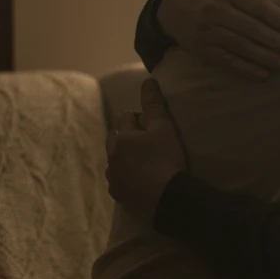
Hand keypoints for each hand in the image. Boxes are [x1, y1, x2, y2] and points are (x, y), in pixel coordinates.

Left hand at [105, 78, 188, 225]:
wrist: (166, 197)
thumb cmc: (166, 159)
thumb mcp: (164, 128)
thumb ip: (154, 104)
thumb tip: (148, 80)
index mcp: (123, 137)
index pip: (126, 118)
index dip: (140, 119)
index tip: (153, 127)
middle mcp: (113, 156)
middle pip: (115, 139)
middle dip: (126, 137)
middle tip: (147, 144)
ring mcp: (114, 177)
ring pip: (114, 161)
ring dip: (124, 158)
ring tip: (142, 163)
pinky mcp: (118, 194)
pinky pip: (117, 181)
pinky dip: (125, 178)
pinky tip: (137, 181)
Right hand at [159, 0, 279, 80]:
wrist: (170, 6)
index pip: (253, 3)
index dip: (273, 15)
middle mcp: (214, 8)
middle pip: (249, 28)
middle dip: (274, 41)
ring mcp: (206, 31)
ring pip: (240, 46)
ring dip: (265, 58)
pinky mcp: (201, 49)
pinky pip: (227, 61)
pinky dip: (245, 69)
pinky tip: (263, 75)